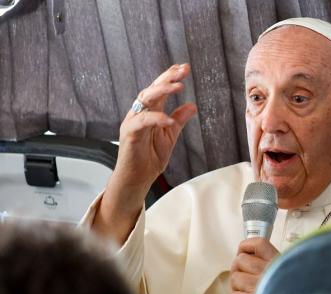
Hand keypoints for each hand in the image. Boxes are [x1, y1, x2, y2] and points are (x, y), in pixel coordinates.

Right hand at [92, 64, 195, 242]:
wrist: (138, 179)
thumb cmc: (150, 159)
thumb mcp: (170, 136)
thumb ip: (179, 120)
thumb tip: (192, 106)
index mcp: (150, 112)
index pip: (159, 90)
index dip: (170, 78)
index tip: (183, 68)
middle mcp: (140, 113)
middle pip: (152, 89)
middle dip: (167, 78)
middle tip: (182, 70)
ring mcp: (133, 122)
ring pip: (145, 100)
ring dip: (162, 91)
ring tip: (178, 86)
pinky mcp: (129, 134)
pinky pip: (141, 122)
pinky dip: (156, 119)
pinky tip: (169, 119)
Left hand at [229, 237, 278, 293]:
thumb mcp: (290, 270)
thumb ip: (271, 261)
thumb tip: (248, 254)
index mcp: (280, 261)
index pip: (258, 244)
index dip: (246, 247)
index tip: (244, 252)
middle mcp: (270, 271)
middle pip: (240, 260)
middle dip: (240, 268)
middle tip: (246, 275)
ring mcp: (260, 287)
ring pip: (235, 278)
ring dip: (239, 286)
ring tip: (250, 291)